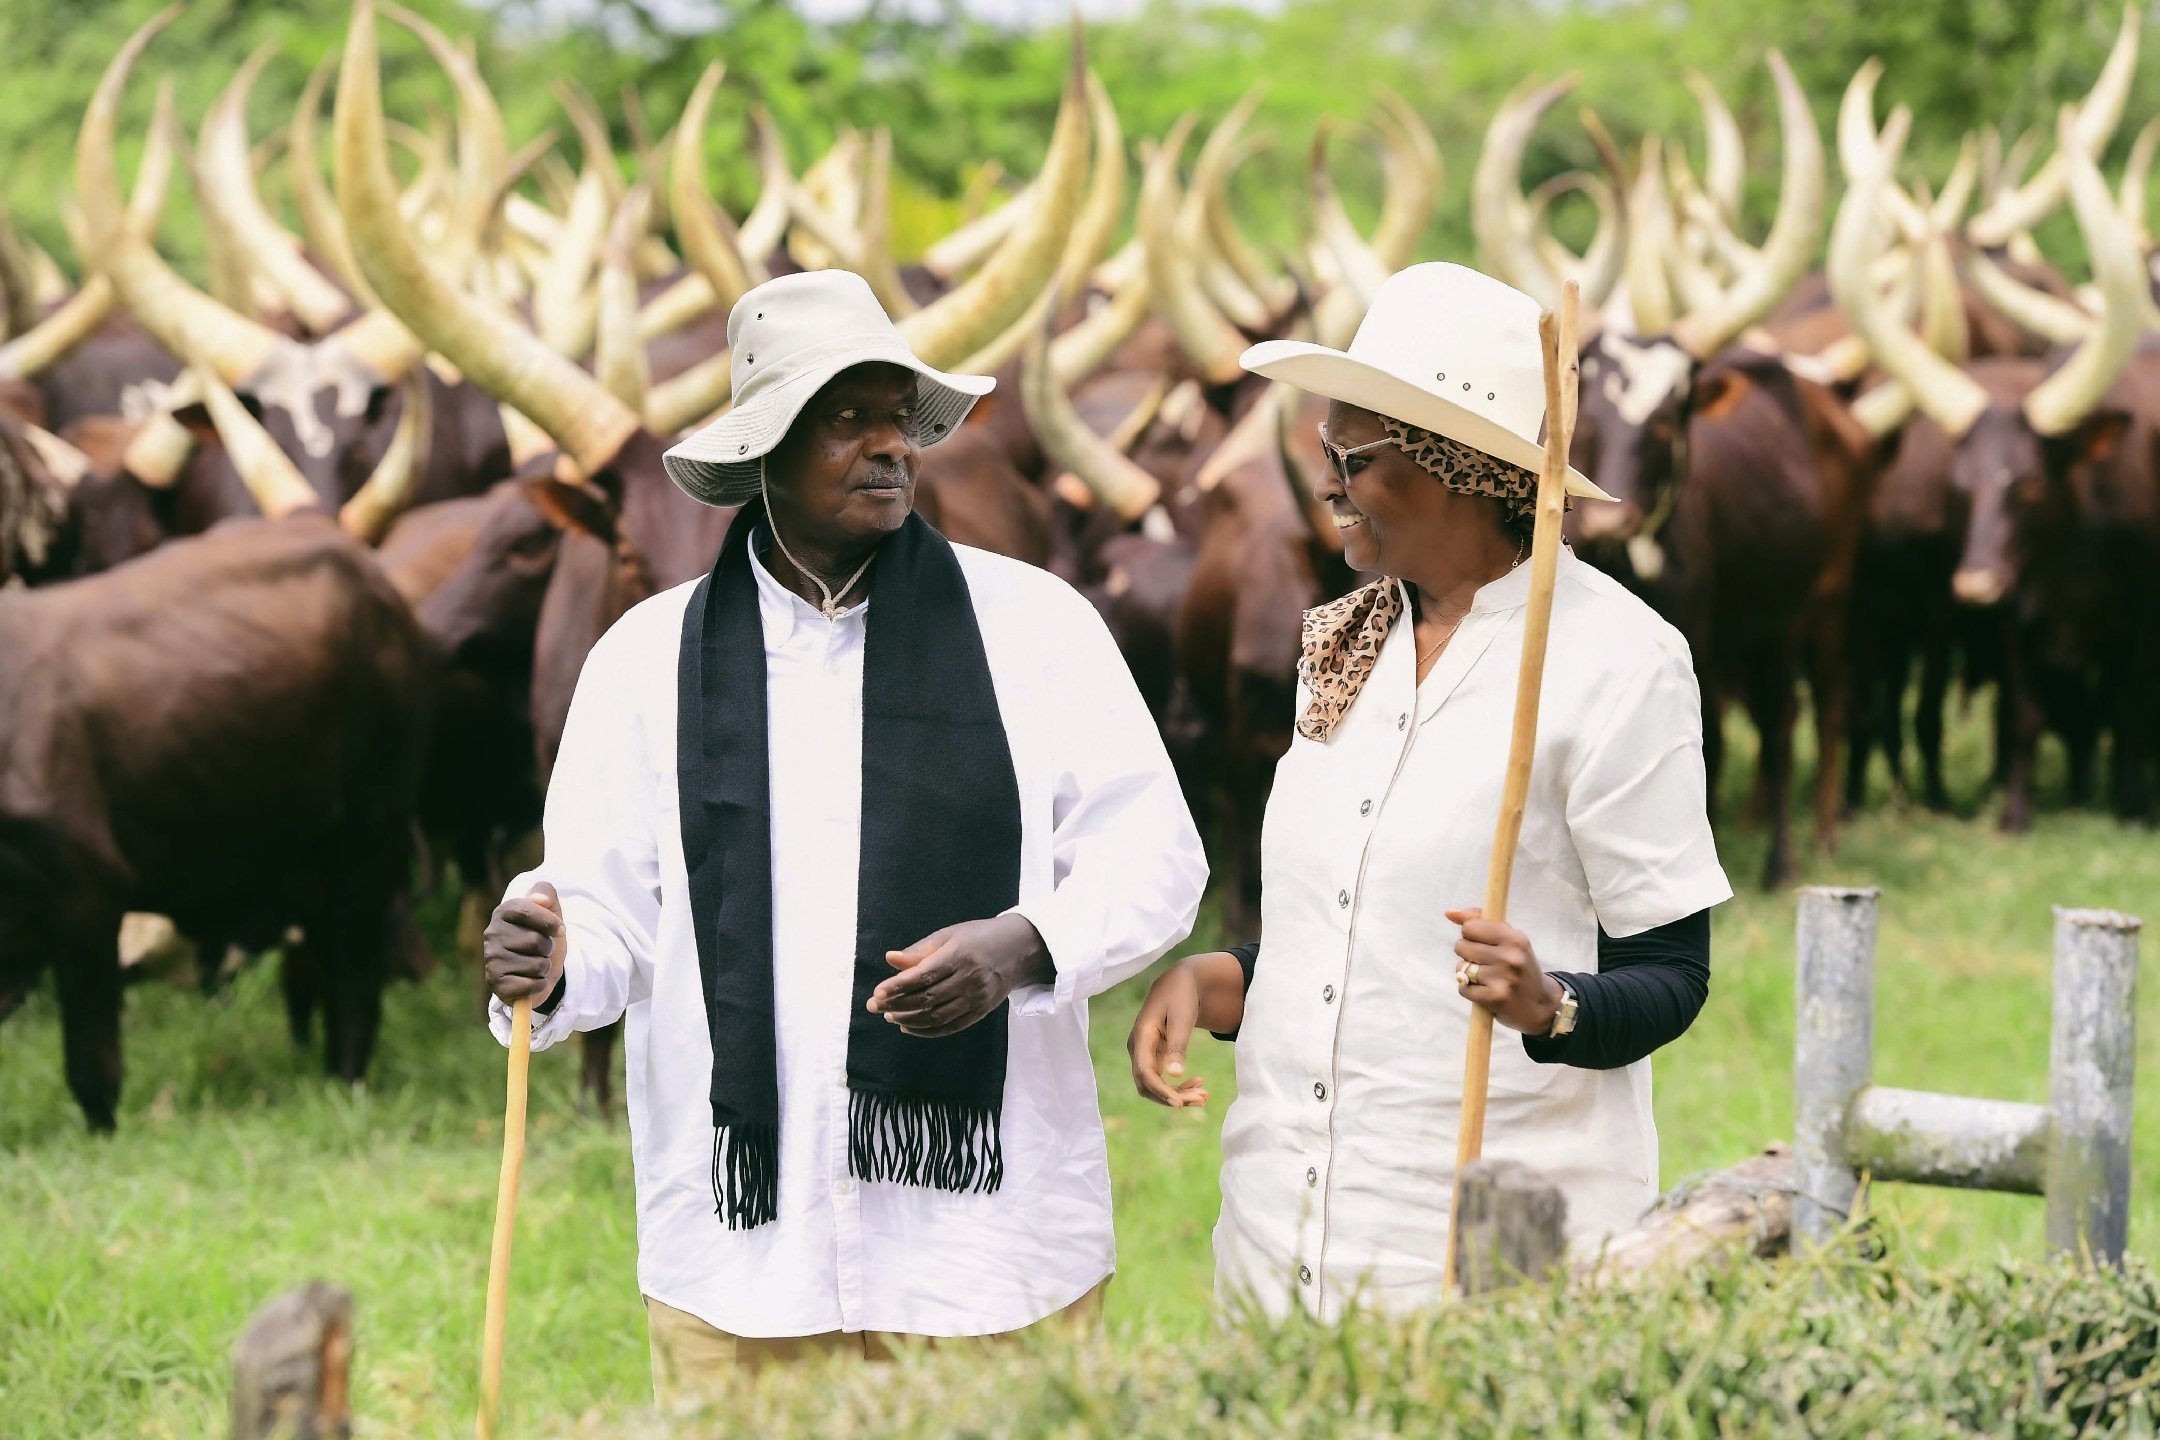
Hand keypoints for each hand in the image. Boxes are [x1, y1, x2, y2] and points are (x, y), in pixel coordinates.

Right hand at [484, 883, 565, 1005]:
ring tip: (536, 965)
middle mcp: (492, 934)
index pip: (527, 909)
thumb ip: (547, 894)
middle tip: (541, 950)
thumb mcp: (551, 912)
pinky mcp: (495, 983)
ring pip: (537, 965)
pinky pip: (531, 985)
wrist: (540, 971)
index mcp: (503, 912)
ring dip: (545, 968)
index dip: (550, 921)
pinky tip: (531, 981)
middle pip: (535, 940)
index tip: (560, 929)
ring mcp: (491, 959)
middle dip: (548, 948)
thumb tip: (540, 899)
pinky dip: (539, 985)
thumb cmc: (544, 937)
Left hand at [866, 915, 1050, 1037]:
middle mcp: (970, 979)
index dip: (898, 986)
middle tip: (875, 1006)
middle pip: (927, 999)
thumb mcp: (949, 936)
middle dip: (897, 1005)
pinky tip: (909, 1027)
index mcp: (959, 955)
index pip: (923, 976)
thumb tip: (890, 959)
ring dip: (909, 1019)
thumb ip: (920, 951)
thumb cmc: (978, 937)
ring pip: (937, 1016)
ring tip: (890, 1016)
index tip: (878, 992)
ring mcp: (977, 998)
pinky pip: (951, 1027)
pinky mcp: (981, 1011)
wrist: (1019, 949)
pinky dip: (927, 1031)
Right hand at [1127, 961, 1212, 1108]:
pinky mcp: (1154, 1056)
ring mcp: (1144, 1054)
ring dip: (1178, 1094)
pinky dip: (1179, 1086)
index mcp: (1141, 1037)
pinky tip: (1199, 1083)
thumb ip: (1177, 1045)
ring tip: (1205, 1096)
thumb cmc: (1180, 997)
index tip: (1179, 1104)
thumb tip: (1175, 1074)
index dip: (1160, 1090)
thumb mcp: (1182, 1018)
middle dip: (1173, 1096)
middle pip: (1148, 1084)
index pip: (1144, 1072)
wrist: (1179, 983)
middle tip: (1202, 1099)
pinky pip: (1162, 1079)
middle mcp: (1138, 1048)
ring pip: (1155, 1085)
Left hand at [1446, 906, 1561, 1035]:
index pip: (1470, 926)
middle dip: (1467, 955)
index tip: (1482, 943)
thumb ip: (1479, 921)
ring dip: (1468, 974)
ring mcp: (1504, 977)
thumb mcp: (1508, 939)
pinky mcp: (1496, 997)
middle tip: (1485, 963)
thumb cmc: (1518, 966)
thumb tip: (1449, 912)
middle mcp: (1510, 956)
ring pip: (1461, 968)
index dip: (1471, 935)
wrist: (1539, 1004)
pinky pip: (1463, 988)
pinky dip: (1469, 991)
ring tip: (1487, 978)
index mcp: (1514, 938)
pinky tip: (1485, 992)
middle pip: (1461, 946)